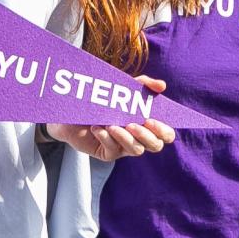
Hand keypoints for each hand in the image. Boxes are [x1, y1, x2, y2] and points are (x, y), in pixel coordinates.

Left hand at [45, 76, 175, 160]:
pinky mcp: (107, 153)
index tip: (151, 120)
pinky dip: (106, 138)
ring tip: (112, 125)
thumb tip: (162, 86)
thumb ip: (144, 84)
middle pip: (155, 146)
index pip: (165, 134)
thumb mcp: (124, 87)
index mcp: (147, 124)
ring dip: (126, 138)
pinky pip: (112, 150)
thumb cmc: (103, 98)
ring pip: (135, 150)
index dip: (163, 131)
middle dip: (146, 136)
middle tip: (132, 124)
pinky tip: (96, 128)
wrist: (72, 109)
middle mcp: (139, 138)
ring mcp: (124, 147)